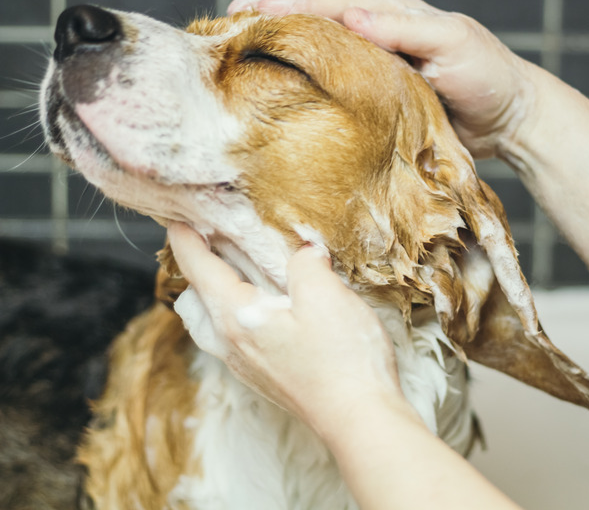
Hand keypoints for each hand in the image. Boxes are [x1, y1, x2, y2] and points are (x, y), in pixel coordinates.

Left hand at [167, 222, 405, 434]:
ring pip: (210, 323)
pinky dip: (236, 314)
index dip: (185, 239)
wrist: (360, 420)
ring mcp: (247, 365)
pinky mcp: (266, 377)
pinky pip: (233, 339)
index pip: (197, 269)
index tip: (178, 217)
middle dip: (197, 267)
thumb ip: (305, 264)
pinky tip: (271, 308)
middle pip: (193, 300)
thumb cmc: (341, 361)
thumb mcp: (326, 295)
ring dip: (215, 294)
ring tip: (241, 273)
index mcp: (235, 317)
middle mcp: (231, 344)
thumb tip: (303, 253)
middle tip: (216, 240)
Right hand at [228, 0, 534, 158]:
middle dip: (277, 23)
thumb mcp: (452, 43)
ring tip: (246, 56)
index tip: (248, 9)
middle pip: (320, 26)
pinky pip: (341, 93)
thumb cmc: (488, 75)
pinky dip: (313, 90)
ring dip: (288, 55)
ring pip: (326, 59)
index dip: (290, 6)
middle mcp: (380, 39)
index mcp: (393, 16)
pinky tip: (289, 96)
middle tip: (230, 25)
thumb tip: (351, 15)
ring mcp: (379, 72)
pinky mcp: (382, 104)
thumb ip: (404, 30)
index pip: (333, 5)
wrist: (512, 120)